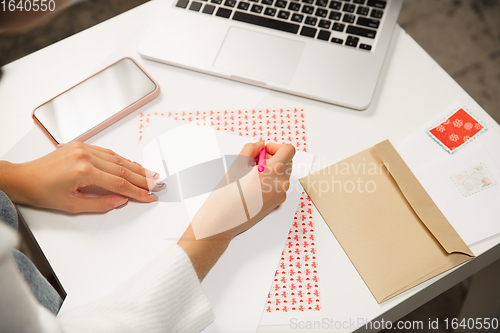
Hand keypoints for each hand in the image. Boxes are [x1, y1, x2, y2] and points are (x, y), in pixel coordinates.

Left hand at [0, 142, 159, 212]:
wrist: (23, 178)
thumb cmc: (43, 192)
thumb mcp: (72, 205)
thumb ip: (100, 204)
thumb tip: (121, 200)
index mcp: (83, 171)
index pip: (119, 183)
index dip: (137, 192)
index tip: (149, 197)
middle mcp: (85, 156)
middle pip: (123, 168)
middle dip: (143, 178)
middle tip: (158, 184)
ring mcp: (84, 148)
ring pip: (118, 158)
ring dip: (136, 167)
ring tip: (150, 175)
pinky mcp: (82, 145)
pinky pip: (108, 152)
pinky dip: (122, 159)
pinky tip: (132, 164)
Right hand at [227, 141, 294, 237]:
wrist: (222, 221)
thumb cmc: (226, 195)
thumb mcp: (237, 164)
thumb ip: (251, 149)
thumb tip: (260, 145)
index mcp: (273, 172)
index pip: (288, 150)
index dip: (275, 146)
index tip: (263, 151)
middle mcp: (281, 184)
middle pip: (287, 162)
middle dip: (272, 158)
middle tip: (254, 162)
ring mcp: (280, 195)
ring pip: (282, 174)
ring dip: (271, 169)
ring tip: (251, 175)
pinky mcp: (276, 204)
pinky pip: (278, 186)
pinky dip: (270, 181)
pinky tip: (253, 186)